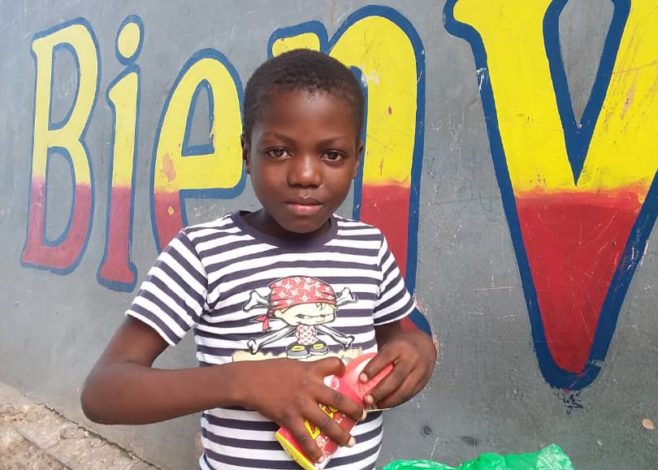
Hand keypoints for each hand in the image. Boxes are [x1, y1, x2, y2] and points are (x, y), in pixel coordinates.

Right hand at [237, 357, 364, 462]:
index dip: (342, 368)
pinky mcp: (289, 417)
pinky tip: (320, 457)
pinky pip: (304, 436)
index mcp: (310, 370)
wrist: (249, 380)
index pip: (334, 364)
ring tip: (350, 442)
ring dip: (340, 434)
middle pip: (338, 399)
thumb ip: (305, 371)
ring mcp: (301, 404)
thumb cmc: (268, 370)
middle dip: (353, 409)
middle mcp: (310, 387)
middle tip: (363, 416)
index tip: (345, 374)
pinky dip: (313, 448)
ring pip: (326, 422)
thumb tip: (314, 375)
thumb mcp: (291, 364)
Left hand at [360, 327, 436, 408]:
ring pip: (404, 390)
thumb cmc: (401, 347)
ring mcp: (419, 372)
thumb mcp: (390, 346)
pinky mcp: (423, 382)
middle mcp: (411, 360)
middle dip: (380, 391)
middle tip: (367, 399)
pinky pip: (409, 395)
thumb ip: (379, 359)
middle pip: (395, 378)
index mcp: (399, 347)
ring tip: (375, 405)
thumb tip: (360, 376)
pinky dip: (396, 401)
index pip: (384, 358)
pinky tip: (386, 404)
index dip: (372, 369)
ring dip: (388, 401)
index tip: (361, 379)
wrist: (425, 345)